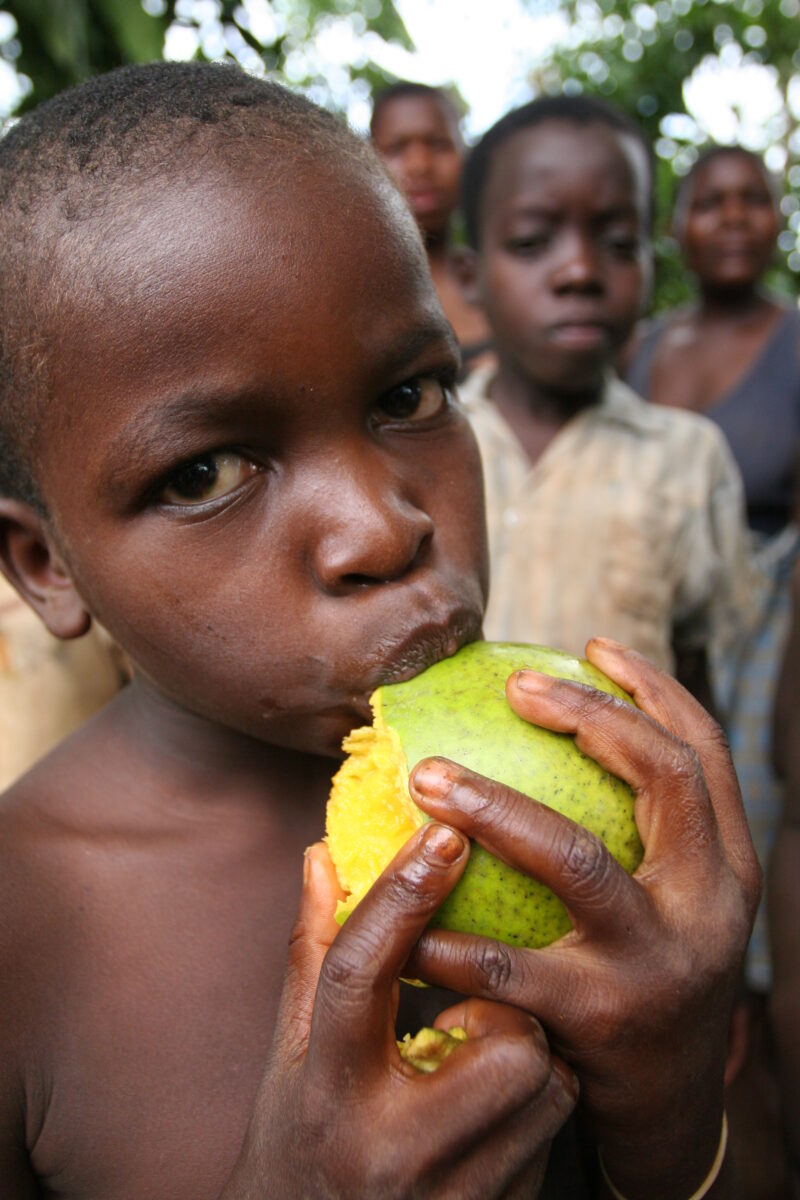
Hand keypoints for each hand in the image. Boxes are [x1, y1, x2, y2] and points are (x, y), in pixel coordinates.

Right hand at [220, 826, 576, 1199]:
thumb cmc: (298, 1137)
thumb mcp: (292, 1051)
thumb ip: (313, 952)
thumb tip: (322, 855)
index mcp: (328, 1089)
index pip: (361, 970)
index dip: (404, 893)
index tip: (443, 831)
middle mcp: (390, 1148)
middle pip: (504, 1037)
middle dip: (501, 1006)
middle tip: (472, 1007)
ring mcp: (452, 1197)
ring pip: (549, 1083)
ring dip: (531, 1054)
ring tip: (482, 1058)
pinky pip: (556, 1137)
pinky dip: (538, 1107)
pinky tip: (494, 1112)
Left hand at [405, 637, 760, 1199]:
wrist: (666, 1120)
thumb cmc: (645, 985)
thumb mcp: (668, 908)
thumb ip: (638, 838)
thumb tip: (552, 736)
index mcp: (726, 868)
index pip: (705, 754)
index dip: (652, 690)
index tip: (592, 647)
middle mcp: (709, 906)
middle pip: (663, 780)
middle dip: (588, 717)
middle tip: (513, 687)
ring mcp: (660, 964)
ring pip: (578, 859)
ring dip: (495, 808)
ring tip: (427, 777)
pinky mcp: (602, 1022)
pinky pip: (507, 961)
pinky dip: (447, 933)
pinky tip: (399, 909)